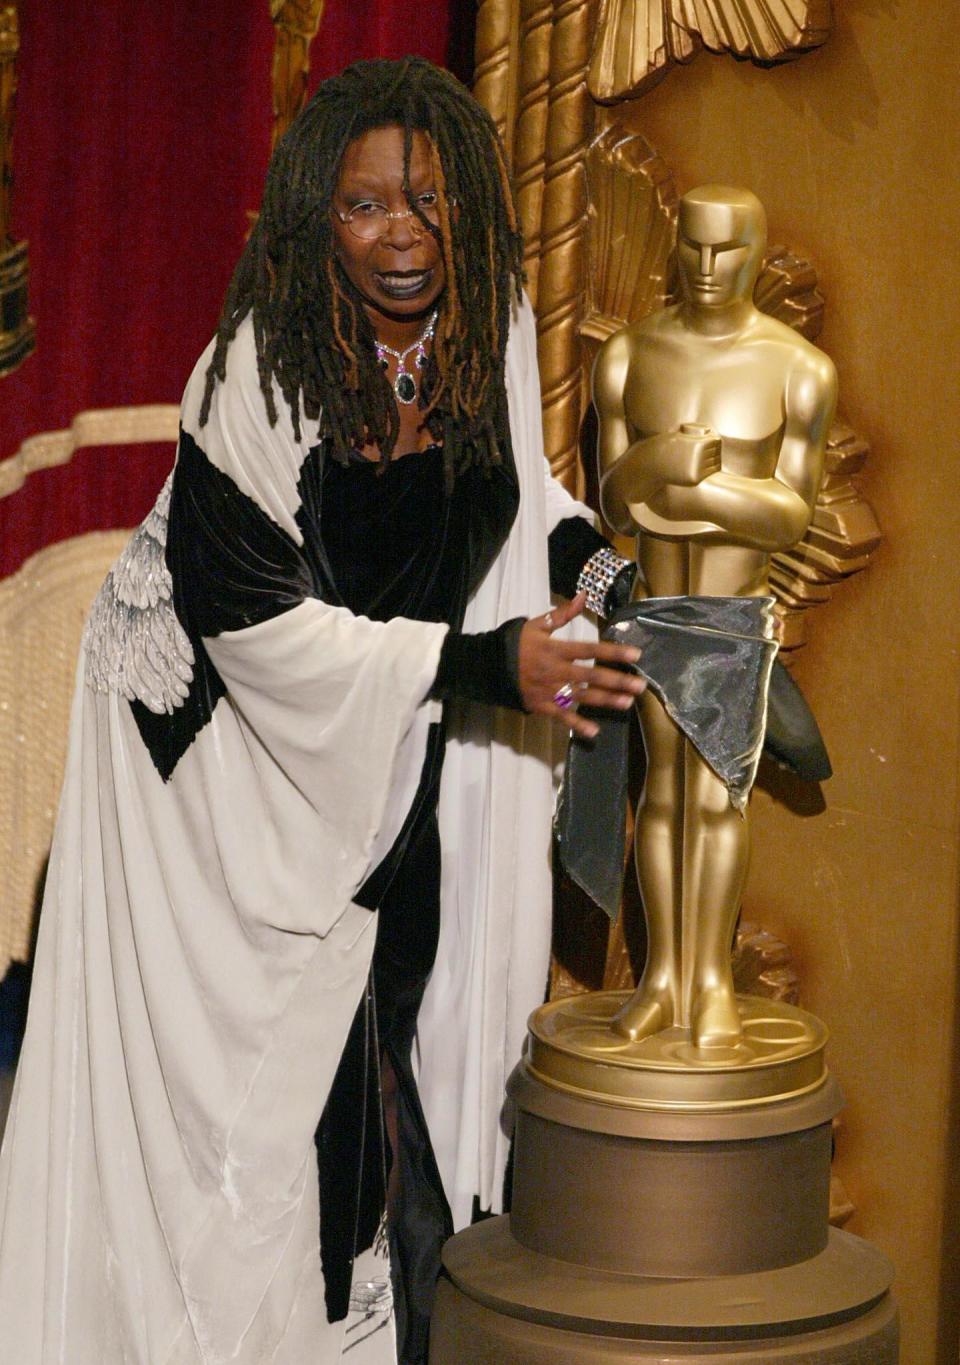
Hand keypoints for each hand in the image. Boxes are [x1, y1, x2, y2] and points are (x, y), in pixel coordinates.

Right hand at [518, 593, 645, 738]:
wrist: (488, 666)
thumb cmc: (516, 644)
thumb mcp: (537, 625)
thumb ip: (562, 614)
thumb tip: (584, 596)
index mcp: (556, 649)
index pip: (590, 649)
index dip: (613, 652)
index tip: (635, 654)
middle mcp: (556, 670)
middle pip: (591, 676)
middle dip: (617, 681)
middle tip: (640, 685)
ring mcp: (549, 690)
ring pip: (582, 696)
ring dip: (606, 701)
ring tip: (627, 703)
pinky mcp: (542, 706)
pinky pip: (561, 717)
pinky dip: (576, 725)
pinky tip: (594, 731)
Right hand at [669, 425, 721, 485]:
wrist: (653, 465)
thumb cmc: (664, 447)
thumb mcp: (677, 435)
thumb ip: (688, 431)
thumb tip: (702, 428)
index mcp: (698, 444)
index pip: (716, 441)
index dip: (716, 440)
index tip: (715, 441)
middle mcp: (699, 458)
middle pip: (716, 452)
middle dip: (716, 450)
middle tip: (716, 450)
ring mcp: (697, 470)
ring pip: (714, 464)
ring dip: (715, 460)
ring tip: (715, 459)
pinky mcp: (694, 480)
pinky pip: (708, 474)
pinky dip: (711, 470)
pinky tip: (713, 467)